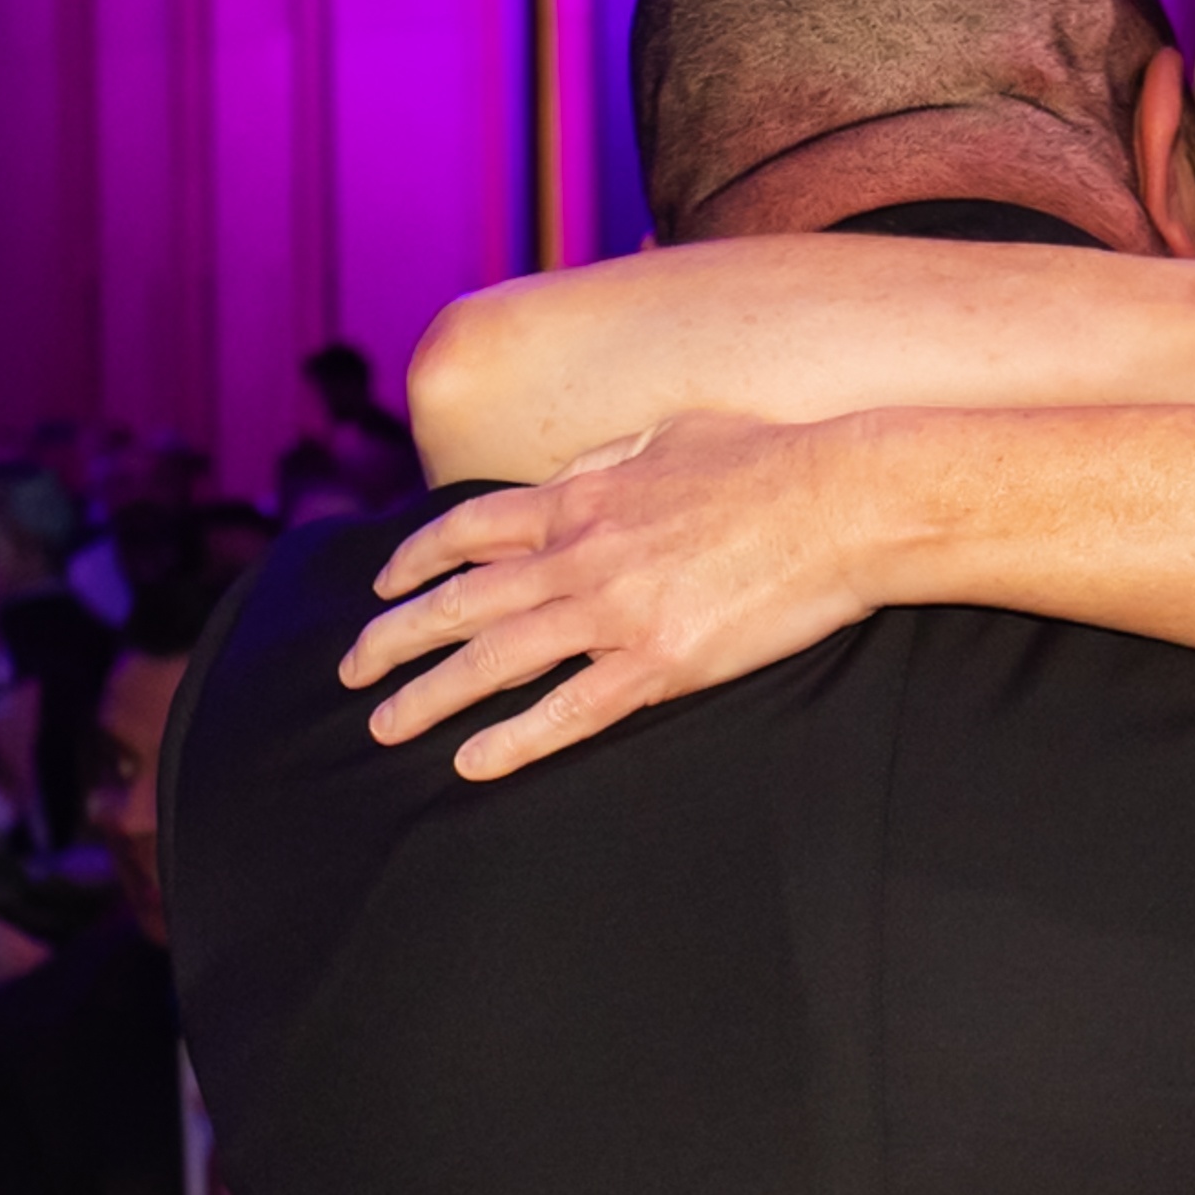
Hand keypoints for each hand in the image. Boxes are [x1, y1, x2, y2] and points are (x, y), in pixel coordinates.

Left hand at [342, 410, 882, 780]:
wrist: (844, 500)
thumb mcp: (675, 432)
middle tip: (350, 670)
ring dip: (429, 695)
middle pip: (460, 599)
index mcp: (582, 494)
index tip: (383, 585)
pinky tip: (470, 763)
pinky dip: (512, 738)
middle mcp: (580, 552)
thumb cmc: (773, 460)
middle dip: (394, 636)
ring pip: (494, 659)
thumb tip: (581, 467)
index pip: (468, 529)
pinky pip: (568, 710)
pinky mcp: (659, 661)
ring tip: (385, 726)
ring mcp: (614, 610)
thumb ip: (614, 453)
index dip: (415, 560)